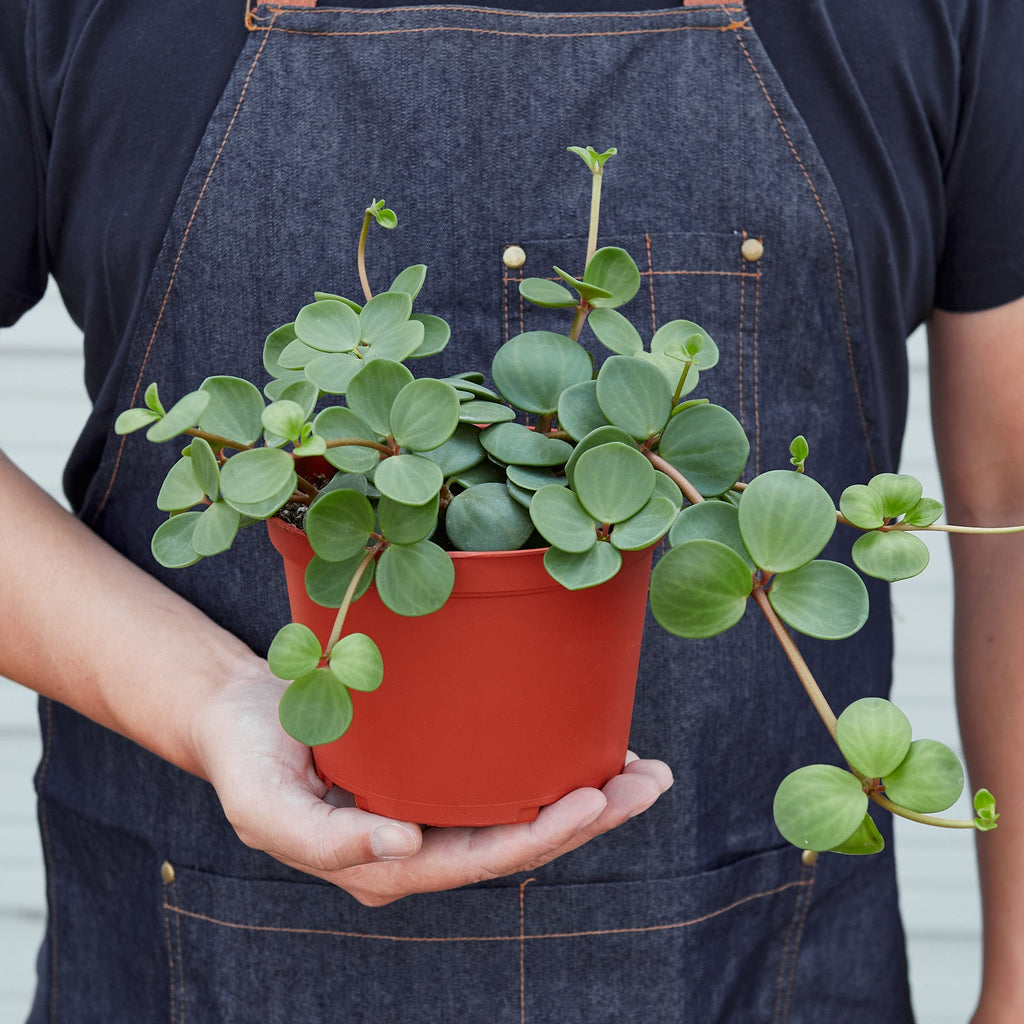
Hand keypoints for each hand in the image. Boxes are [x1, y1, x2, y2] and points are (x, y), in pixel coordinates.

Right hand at [191, 666, 672, 905]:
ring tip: (645, 770)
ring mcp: (433, 810)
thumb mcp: (266, 807)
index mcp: (387, 865)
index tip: (593, 801)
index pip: (479, 860)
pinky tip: (592, 747)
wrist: (240, 716)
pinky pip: (504, 780)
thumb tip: (405, 848)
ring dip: (588, 796)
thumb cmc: (248, 761)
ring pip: (522, 813)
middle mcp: (421, 845)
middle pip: (519, 842)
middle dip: (589, 818)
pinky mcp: (437, 774)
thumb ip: (327, 839)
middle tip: (648, 782)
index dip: (540, 839)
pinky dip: (552, 767)